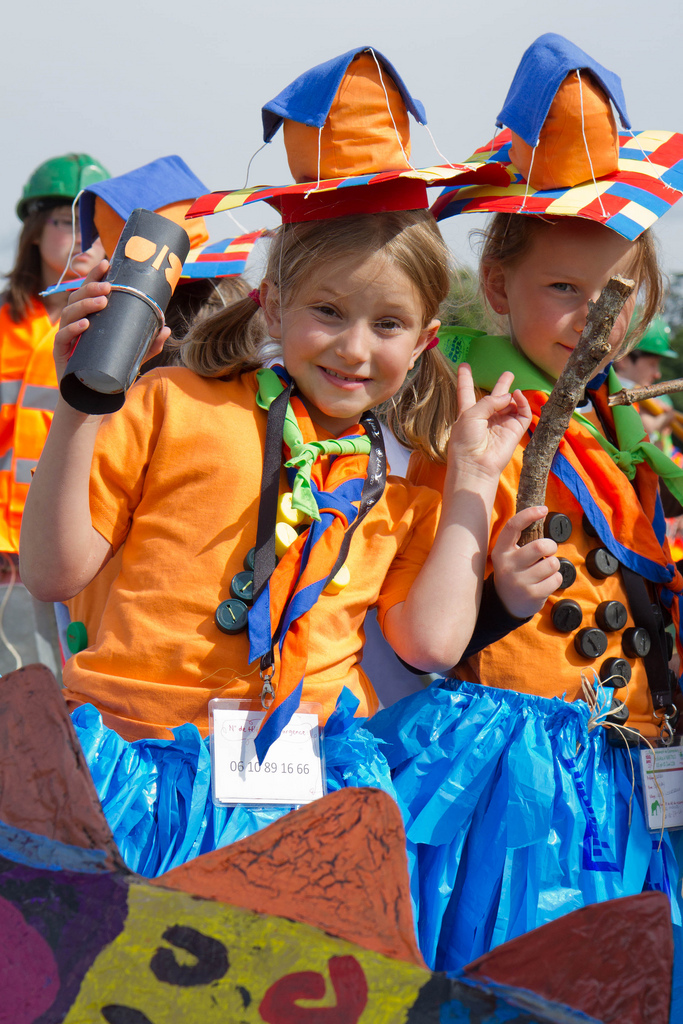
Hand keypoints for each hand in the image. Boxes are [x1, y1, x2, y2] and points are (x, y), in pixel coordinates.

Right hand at [53, 260, 170, 384]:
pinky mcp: (61, 355)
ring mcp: (67, 339)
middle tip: (108, 287)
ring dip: (85, 304)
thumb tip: (167, 328)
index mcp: (88, 319)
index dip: (94, 276)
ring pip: (69, 314)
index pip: (88, 292)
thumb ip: (148, 345)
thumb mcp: (132, 357)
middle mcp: (74, 325)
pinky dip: (73, 329)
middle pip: (77, 298)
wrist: (92, 401)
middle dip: (91, 288)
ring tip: (102, 301)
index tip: (107, 263)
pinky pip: (63, 338)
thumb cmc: (108, 374)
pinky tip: (86, 325)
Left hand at [447, 364, 530, 482]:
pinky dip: (522, 402)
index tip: (464, 365)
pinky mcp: (514, 430)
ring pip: (510, 404)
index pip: (466, 391)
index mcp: (469, 412)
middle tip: (508, 373)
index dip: (465, 378)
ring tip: (511, 386)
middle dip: (501, 385)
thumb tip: (509, 396)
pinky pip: (522, 412)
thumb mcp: (470, 414)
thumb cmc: (466, 441)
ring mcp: (501, 424)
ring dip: (511, 394)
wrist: (476, 465)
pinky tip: (516, 395)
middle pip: (494, 397)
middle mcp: (486, 417)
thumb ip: (489, 401)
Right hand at [491, 505, 561, 618]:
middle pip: (540, 547)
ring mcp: (519, 581)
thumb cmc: (514, 572)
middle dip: (551, 546)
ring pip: (552, 564)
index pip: (512, 526)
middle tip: (549, 551)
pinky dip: (556, 579)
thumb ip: (520, 540)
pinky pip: (556, 579)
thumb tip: (539, 512)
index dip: (529, 514)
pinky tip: (545, 582)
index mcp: (501, 551)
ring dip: (554, 565)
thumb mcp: (509, 555)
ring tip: (545, 570)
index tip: (543, 509)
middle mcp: (508, 566)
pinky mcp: (532, 594)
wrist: (506, 603)